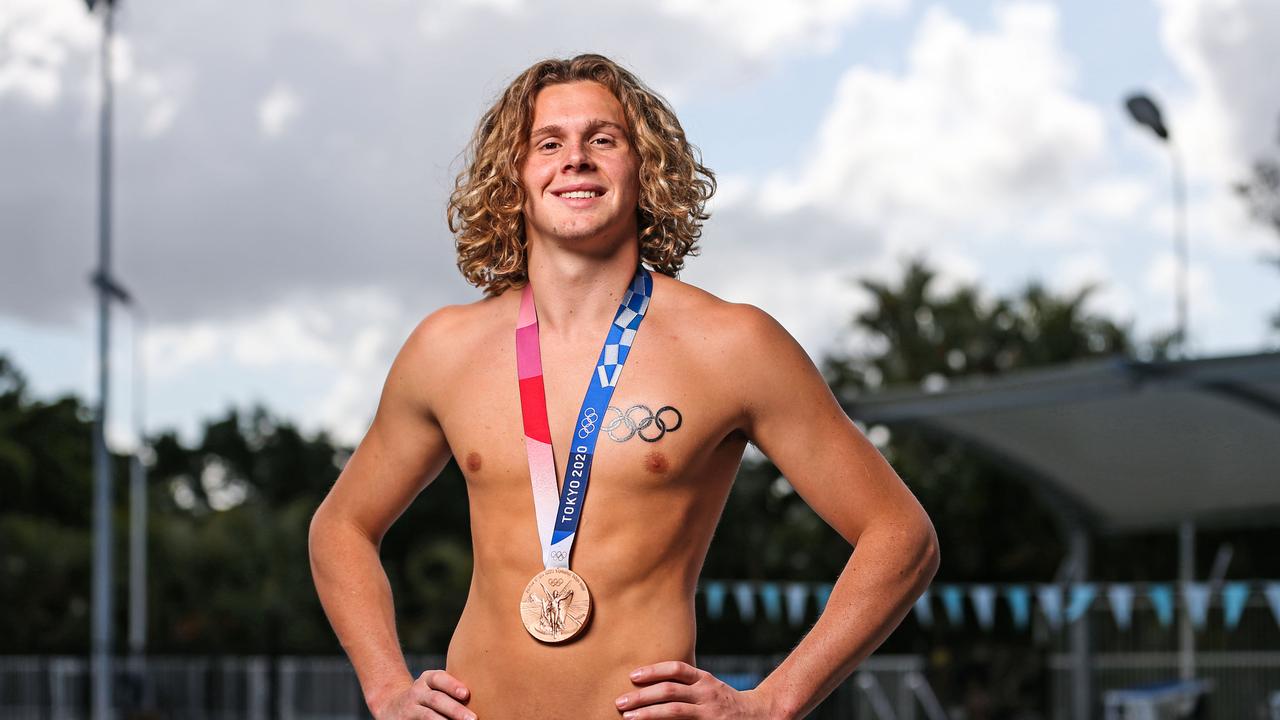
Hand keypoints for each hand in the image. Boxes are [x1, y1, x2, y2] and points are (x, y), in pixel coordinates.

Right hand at [370, 670, 475, 719]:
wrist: (392, 706)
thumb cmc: (428, 696)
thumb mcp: (435, 687)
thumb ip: (453, 689)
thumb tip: (486, 698)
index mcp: (428, 679)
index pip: (439, 678)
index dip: (452, 685)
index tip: (467, 693)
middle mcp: (417, 692)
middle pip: (436, 699)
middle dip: (455, 709)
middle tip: (473, 718)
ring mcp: (409, 708)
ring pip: (427, 715)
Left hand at [615, 661, 773, 718]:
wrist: (759, 716)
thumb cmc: (724, 702)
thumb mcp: (709, 687)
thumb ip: (686, 685)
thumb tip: (651, 685)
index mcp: (705, 679)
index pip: (676, 669)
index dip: (653, 671)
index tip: (632, 676)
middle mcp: (706, 693)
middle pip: (669, 690)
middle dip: (642, 696)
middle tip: (620, 702)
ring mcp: (708, 712)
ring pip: (673, 711)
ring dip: (648, 714)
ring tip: (629, 718)